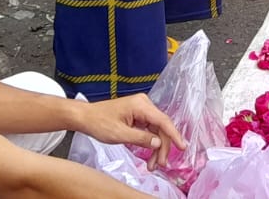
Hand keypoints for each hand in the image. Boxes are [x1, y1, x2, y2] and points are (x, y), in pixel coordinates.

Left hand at [72, 95, 186, 169]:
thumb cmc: (99, 123)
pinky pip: (150, 129)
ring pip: (156, 130)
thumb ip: (141, 138)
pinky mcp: (138, 115)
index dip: (174, 135)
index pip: (163, 121)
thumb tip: (158, 143)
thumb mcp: (120, 134)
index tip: (182, 147)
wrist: (85, 117)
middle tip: (160, 164)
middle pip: (161, 127)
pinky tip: (150, 155)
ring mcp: (142, 109)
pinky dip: (150, 143)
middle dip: (162, 147)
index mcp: (141, 105)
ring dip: (156, 147)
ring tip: (153, 164)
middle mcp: (144, 104)